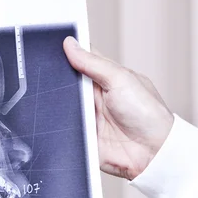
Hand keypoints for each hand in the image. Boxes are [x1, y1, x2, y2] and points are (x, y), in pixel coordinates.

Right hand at [63, 36, 173, 179]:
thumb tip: (70, 44)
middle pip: (66, 83)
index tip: (51, 45)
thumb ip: (92, 63)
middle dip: (55, 78)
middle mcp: (94, 97)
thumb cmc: (147, 114)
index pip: (80, 59)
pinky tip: (52, 118)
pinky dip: (56, 125)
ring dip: (55, 103)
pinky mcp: (81, 137)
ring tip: (49, 96)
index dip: (66, 52)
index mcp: (105, 78)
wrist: (151, 152)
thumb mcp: (120, 79)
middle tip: (46, 72)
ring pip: (60, 106)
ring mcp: (86, 117)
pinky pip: (62, 129)